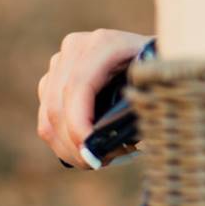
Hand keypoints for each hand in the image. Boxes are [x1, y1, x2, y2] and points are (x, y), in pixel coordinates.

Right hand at [37, 29, 148, 168]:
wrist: (150, 52)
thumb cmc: (158, 67)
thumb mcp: (156, 78)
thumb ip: (142, 99)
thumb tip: (118, 139)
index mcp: (103, 43)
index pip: (78, 86)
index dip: (79, 123)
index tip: (92, 152)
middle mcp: (76, 48)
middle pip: (59, 106)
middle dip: (74, 143)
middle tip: (98, 163)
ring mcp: (60, 63)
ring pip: (49, 117)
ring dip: (67, 147)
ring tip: (94, 160)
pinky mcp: (52, 79)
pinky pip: (46, 119)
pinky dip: (61, 142)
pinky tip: (82, 152)